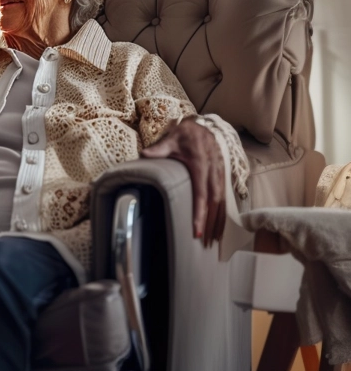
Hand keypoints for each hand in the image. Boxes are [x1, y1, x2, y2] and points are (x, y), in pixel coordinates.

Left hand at [141, 118, 225, 246]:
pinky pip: (226, 199)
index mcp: (201, 164)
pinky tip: (220, 228)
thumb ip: (159, 148)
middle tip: (205, 243)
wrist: (201, 127)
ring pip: (223, 203)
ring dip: (219, 223)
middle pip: (215, 203)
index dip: (200, 213)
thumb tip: (144, 154)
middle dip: (211, 224)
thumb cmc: (184, 135)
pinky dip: (224, 215)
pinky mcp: (223, 177)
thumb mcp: (171, 139)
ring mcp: (220, 175)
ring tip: (213, 242)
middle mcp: (214, 171)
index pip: (201, 194)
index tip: (197, 231)